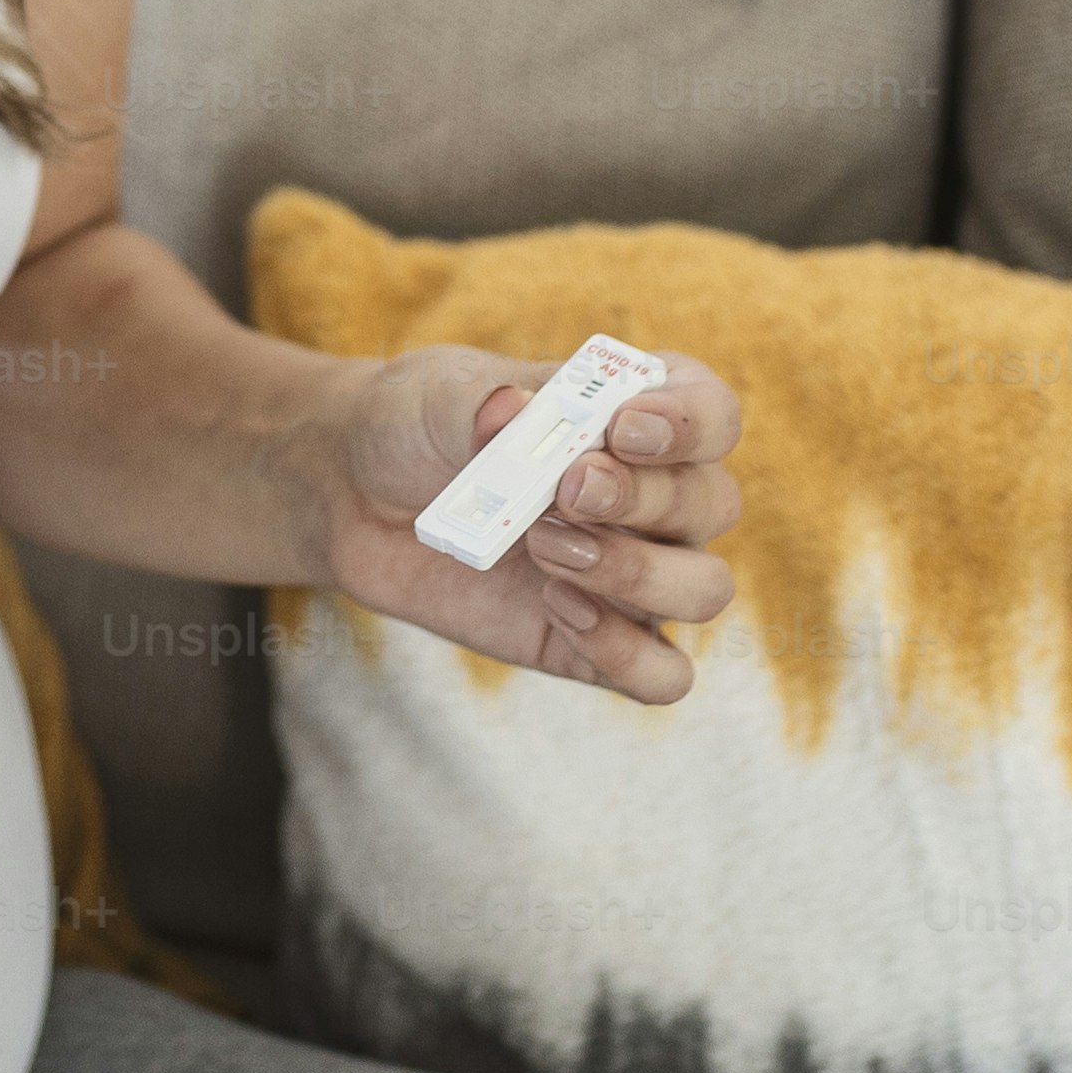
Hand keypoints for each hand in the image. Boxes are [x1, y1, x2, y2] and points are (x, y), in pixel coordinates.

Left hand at [304, 346, 743, 704]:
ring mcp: (635, 574)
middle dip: (643, 497)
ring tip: (544, 548)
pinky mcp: (598, 643)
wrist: (357, 494)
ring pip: (704, 589)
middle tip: (563, 491)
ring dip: (638, 572)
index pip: (713, 415)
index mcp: (638, 414)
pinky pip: (662, 674)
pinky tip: (556, 609)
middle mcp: (657, 496)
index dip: (689, 423)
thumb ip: (478, 404)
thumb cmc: (418, 427)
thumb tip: (510, 412)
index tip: (625, 428)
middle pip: (712, 503)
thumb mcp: (436, 397)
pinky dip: (624, 652)